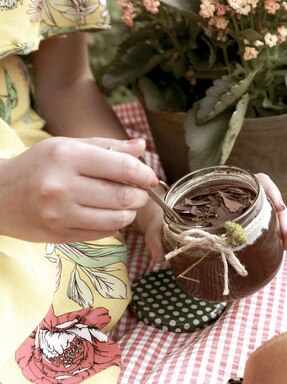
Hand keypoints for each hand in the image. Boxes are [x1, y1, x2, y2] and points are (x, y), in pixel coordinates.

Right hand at [0, 137, 157, 242]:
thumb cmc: (38, 166)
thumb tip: (142, 146)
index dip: (144, 174)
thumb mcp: (68, 146)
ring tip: (123, 203)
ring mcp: (60, 214)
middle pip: (124, 196)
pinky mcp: (61, 235)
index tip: (149, 177)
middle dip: (140, 195)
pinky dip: (113, 223)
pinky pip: (105, 232)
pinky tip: (105, 214)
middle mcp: (62, 186)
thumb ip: (108, 146)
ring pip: (118, 218)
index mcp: (67, 157)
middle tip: (139, 192)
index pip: (123, 168)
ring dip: (129, 212)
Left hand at [134, 172, 286, 264]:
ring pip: (271, 214)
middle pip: (270, 200)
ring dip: (284, 229)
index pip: (258, 180)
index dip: (271, 191)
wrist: (164, 216)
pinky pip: (266, 226)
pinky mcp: (245, 223)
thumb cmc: (164, 215)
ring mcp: (243, 209)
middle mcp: (237, 195)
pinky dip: (276, 237)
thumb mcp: (160, 224)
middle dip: (283, 218)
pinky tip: (283, 248)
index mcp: (223, 186)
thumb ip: (158, 237)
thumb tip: (160, 259)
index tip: (277, 207)